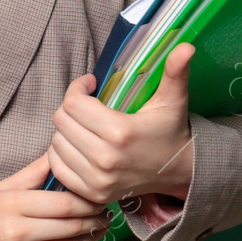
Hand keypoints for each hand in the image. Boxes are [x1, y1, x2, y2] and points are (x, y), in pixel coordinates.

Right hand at [0, 152, 110, 240]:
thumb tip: (56, 155)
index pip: (64, 203)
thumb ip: (30, 175)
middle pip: (72, 226)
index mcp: (10, 206)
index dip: (89, 201)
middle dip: (96, 219)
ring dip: (90, 239)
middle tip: (106, 212)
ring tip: (97, 229)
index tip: (98, 196)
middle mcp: (17, 234)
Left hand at [47, 41, 197, 206]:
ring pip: (55, 142)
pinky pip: (56, 166)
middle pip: (61, 121)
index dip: (77, 88)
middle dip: (71, 108)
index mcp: (120, 133)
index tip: (90, 85)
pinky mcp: (91, 193)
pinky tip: (79, 145)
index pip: (73, 103)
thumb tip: (186, 46)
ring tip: (85, 126)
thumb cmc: (169, 131)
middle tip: (88, 105)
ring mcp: (97, 180)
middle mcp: (105, 159)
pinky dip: (61, 153)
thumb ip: (174, 72)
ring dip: (66, 130)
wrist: (177, 172)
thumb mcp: (172, 100)